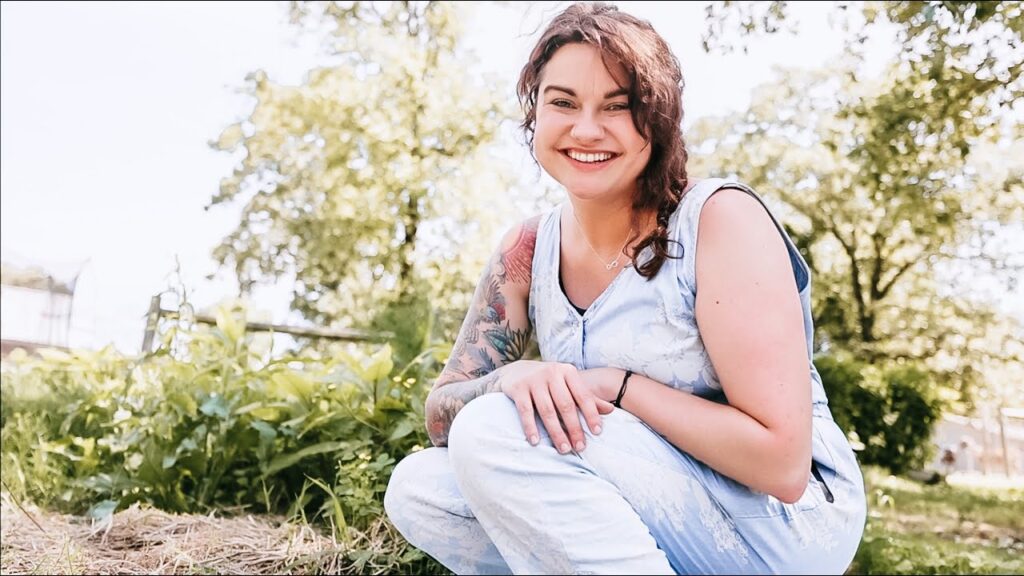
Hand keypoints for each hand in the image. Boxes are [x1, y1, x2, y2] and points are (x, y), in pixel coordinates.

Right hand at [499, 361, 614, 452]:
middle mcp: (552, 373)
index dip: (591, 414)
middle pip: (566, 405)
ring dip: (556, 432)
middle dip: (574, 428)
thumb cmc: (549, 382)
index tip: (597, 432)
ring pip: (547, 410)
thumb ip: (587, 397)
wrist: (516, 371)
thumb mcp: (568, 384)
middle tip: (580, 447)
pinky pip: (526, 411)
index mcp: (568, 372)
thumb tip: (611, 410)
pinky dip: (531, 427)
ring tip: (564, 449)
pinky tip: (535, 441)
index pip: (583, 395)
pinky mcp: (518, 388)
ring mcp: (534, 380)